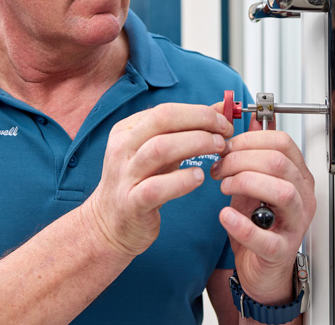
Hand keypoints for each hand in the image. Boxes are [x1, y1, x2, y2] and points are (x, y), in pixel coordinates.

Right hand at [83, 103, 232, 256]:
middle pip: (162, 120)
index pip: (166, 110)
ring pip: (160, 149)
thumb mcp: (161, 152)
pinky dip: (181, 180)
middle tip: (224, 133)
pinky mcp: (131, 204)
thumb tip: (222, 109)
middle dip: (200, 120)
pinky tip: (199, 177)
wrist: (110, 225)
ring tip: (218, 149)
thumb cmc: (141, 183)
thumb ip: (188, 130)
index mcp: (127, 130)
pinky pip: (156, 188)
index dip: (199, 112)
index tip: (223, 122)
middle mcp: (123, 148)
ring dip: (196, 144)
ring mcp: (125, 176)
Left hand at [209, 108, 316, 304]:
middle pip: (279, 163)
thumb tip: (251, 119)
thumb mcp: (255, 181)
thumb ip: (255, 153)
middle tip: (219, 167)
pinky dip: (242, 225)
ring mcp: (295, 223)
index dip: (249, 139)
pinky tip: (225, 216)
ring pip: (282, 192)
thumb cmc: (260, 224)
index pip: (282, 143)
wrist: (261, 268)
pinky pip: (265, 237)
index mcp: (297, 175)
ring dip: (246, 182)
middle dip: (242, 159)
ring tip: (224, 186)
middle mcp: (302, 196)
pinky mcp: (281, 250)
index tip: (226, 146)